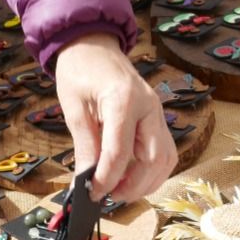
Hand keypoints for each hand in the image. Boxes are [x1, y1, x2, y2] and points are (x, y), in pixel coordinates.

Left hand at [55, 34, 175, 201]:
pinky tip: (133, 177)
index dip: (105, 178)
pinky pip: (165, 149)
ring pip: (166, 157)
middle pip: (153, 158)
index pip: (120, 151)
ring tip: (121, 191)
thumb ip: (84, 145)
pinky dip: (154, 169)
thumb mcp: (74, 107)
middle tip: (108, 196)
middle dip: (132, 185)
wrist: (93, 43)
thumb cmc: (80, 69)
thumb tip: (85, 180)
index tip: (92, 194)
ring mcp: (157, 110)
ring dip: (147, 181)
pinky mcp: (157, 116)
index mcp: (124, 99)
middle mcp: (148, 105)